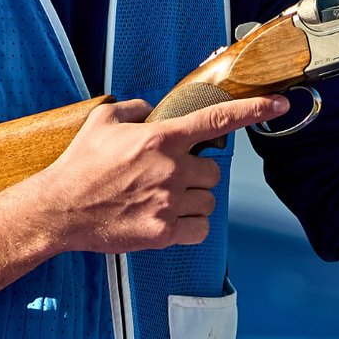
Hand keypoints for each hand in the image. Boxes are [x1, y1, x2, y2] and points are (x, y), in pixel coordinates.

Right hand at [36, 94, 288, 253]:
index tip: (279, 105)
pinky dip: (190, 226)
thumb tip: (151, 109)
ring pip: (209, 201)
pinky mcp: (163, 233)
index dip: (253, 111)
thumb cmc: (79, 164)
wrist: (59, 210)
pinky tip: (168, 220)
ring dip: (193, 200)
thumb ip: (134, 108)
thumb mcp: (103, 120)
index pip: (217, 120)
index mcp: (161, 138)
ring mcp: (169, 203)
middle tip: (169, 177)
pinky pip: (200, 229)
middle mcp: (171, 169)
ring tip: (162, 199)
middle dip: (197, 174)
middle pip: (214, 172)